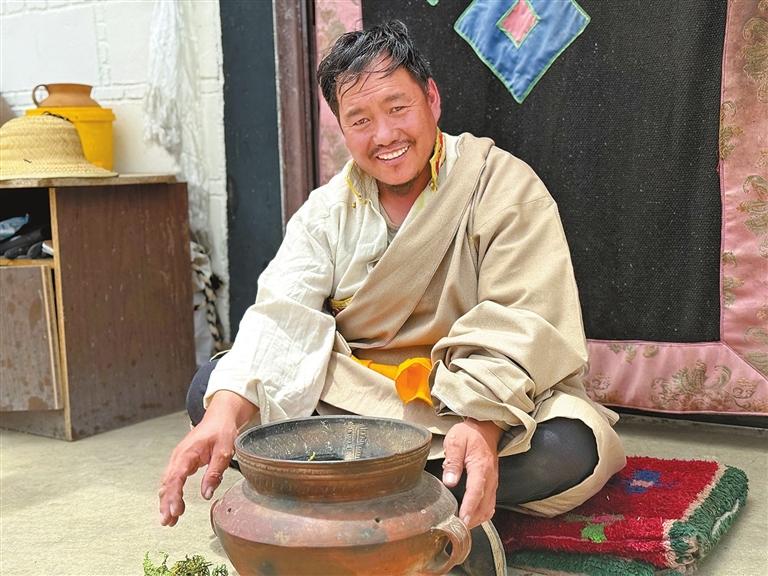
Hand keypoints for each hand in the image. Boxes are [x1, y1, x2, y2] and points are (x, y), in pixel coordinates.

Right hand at [158, 390, 256, 525]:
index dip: (174, 495)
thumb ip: (215, 472)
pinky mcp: (182, 463)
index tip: (175, 511)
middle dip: (166, 503)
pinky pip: (173, 480)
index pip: (176, 477)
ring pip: (168, 483)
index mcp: (187, 453)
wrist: (219, 417)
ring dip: (167, 501)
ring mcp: (178, 460)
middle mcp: (178, 457)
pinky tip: (173, 508)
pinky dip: (171, 494)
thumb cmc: (222, 431)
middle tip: (167, 522)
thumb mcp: (224, 451)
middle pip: (168, 483)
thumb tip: (206, 494)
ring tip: (169, 521)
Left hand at [442, 418, 503, 528]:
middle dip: (471, 519)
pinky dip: (481, 514)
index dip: (468, 507)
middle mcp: (491, 478)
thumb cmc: (468, 434)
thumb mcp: (456, 441)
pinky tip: (470, 517)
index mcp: (481, 467)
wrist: (485, 428)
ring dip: (477, 519)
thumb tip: (449, 481)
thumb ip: (453, 461)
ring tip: (461, 526)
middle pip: (484, 505)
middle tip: (456, 529)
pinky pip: (490, 504)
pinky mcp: (492, 485)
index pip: (476, 491)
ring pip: (489, 508)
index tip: (461, 520)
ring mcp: (493, 482)